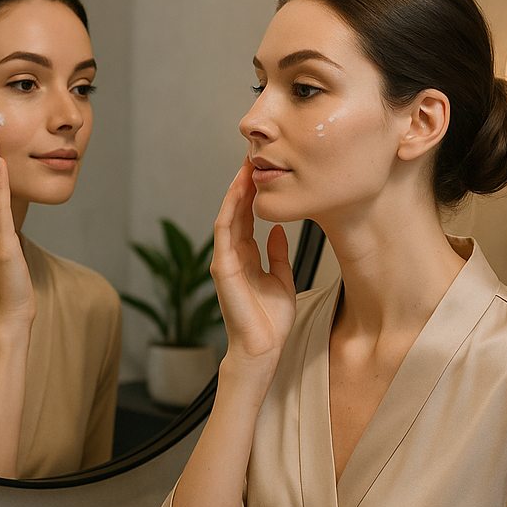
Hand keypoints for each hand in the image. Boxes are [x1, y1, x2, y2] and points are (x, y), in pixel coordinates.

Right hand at [210, 159, 296, 371]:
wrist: (263, 349)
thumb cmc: (270, 322)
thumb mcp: (282, 279)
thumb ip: (278, 254)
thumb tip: (279, 230)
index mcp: (246, 258)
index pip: (246, 217)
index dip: (253, 193)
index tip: (264, 171)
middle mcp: (232, 256)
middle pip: (235, 212)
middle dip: (243, 185)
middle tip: (253, 158)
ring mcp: (225, 262)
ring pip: (227, 217)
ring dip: (235, 192)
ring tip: (245, 168)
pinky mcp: (223, 270)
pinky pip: (224, 234)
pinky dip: (229, 211)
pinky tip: (237, 194)